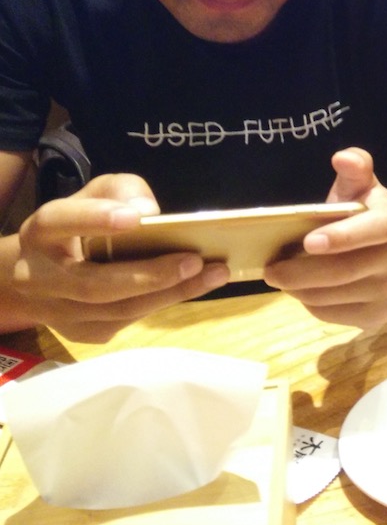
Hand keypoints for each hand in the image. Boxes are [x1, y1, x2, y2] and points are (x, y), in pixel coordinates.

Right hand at [8, 175, 229, 342]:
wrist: (33, 277)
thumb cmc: (74, 228)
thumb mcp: (92, 197)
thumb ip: (120, 191)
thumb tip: (150, 212)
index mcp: (41, 233)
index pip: (61, 222)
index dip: (96, 219)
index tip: (135, 218)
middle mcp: (40, 277)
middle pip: (94, 283)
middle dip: (149, 275)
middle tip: (195, 261)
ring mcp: (57, 312)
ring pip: (116, 311)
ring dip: (169, 294)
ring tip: (213, 275)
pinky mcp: (80, 333)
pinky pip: (125, 322)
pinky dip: (162, 303)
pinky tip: (193, 288)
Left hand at [263, 148, 386, 329]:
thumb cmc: (369, 218)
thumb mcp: (364, 190)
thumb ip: (355, 170)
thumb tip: (343, 157)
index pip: (374, 229)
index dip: (343, 236)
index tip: (309, 241)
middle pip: (345, 271)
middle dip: (302, 272)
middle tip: (271, 270)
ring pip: (335, 296)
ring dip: (301, 290)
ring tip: (283, 279)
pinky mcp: (378, 316)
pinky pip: (335, 315)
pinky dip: (312, 305)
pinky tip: (304, 291)